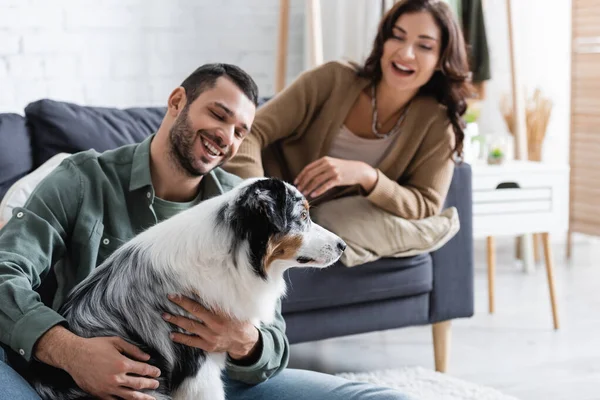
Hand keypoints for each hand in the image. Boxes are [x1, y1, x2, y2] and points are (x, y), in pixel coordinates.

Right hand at [35, 326, 160, 398]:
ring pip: (129, 396)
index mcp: (122, 363)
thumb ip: (133, 350)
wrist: (74, 356)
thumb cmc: (95, 346)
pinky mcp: (100, 394)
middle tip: (156, 384)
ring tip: (151, 399)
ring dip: (142, 398)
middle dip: (150, 385)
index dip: (152, 372)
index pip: (143, 370)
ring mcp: (108, 388)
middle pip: (139, 384)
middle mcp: (116, 378)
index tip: (157, 372)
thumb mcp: (116, 342)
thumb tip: (147, 358)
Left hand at [164, 294, 260, 360]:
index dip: (194, 292)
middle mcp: (216, 323)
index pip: (206, 299)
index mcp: (223, 312)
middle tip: (170, 297)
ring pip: (190, 326)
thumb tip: (213, 288)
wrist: (244, 342)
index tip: (184, 286)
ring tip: (165, 315)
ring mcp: (211, 335)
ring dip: (176, 320)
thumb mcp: (237, 309)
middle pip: (195, 311)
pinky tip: (172, 334)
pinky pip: (192, 341)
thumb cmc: (240, 322)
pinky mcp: (208, 345)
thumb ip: (225, 301)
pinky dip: (181, 338)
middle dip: (181, 303)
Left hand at [294, 157, 377, 197]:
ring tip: (305, 193)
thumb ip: (321, 167)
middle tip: (299, 190)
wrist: (358, 170)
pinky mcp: (338, 179)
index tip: (296, 182)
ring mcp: (333, 171)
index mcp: (324, 160)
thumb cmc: (343, 168)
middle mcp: (328, 164)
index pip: (308, 168)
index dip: (301, 176)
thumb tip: (308, 176)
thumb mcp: (332, 164)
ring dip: (309, 188)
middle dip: (303, 183)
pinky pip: (325, 186)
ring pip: (316, 181)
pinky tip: (313, 195)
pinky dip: (318, 191)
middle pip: (311, 174)